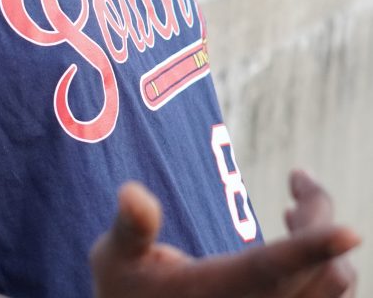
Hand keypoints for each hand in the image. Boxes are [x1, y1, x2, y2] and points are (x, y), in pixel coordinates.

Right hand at [90, 172, 358, 296]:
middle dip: (317, 215)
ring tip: (295, 210)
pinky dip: (326, 267)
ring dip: (326, 245)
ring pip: (337, 286)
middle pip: (323, 270)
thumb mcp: (115, 262)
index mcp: (220, 293)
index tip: (350, 230)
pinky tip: (297, 243)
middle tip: (298, 179)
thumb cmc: (128, 297)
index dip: (311, 248)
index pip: (272, 267)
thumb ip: (130, 227)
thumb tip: (132, 192)